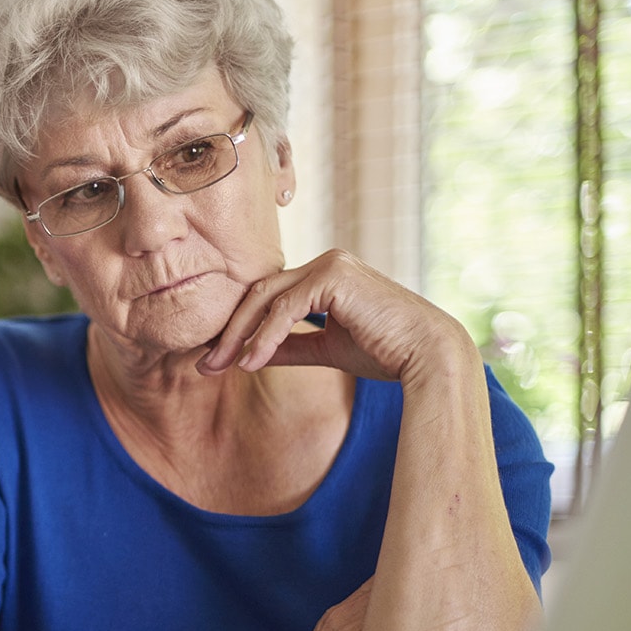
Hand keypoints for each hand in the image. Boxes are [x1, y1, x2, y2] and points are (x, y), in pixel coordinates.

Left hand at [197, 249, 474, 383]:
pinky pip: (285, 308)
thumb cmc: (385, 352)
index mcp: (324, 275)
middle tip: (203, 364)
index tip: (213, 358)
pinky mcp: (334, 275)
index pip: (267, 297)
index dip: (237, 326)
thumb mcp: (325, 348)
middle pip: (258, 294)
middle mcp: (326, 262)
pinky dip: (264, 336)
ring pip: (266, 299)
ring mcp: (330, 264)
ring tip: (218, 368)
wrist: (427, 356)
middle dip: (228, 331)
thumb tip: (247, 356)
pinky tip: (249, 363)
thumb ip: (288, 346)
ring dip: (238, 336)